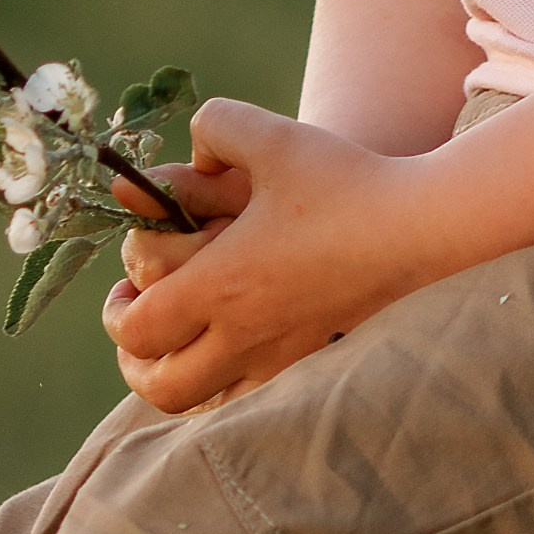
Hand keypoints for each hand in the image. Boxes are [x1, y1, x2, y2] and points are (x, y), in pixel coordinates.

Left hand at [103, 99, 422, 409]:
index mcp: (222, 283)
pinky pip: (245, 403)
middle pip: (158, 386)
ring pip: (202, 407)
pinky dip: (219, 388)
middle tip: (140, 318)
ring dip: (171, 380)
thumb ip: (216, 126)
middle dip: (131, 359)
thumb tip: (190, 153)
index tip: (126, 281)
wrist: (418, 227)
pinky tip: (228, 348)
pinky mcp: (309, 362)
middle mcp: (243, 333)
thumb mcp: (272, 136)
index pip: (138, 329)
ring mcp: (278, 357)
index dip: (115, 310)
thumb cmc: (344, 180)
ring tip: (175, 343)